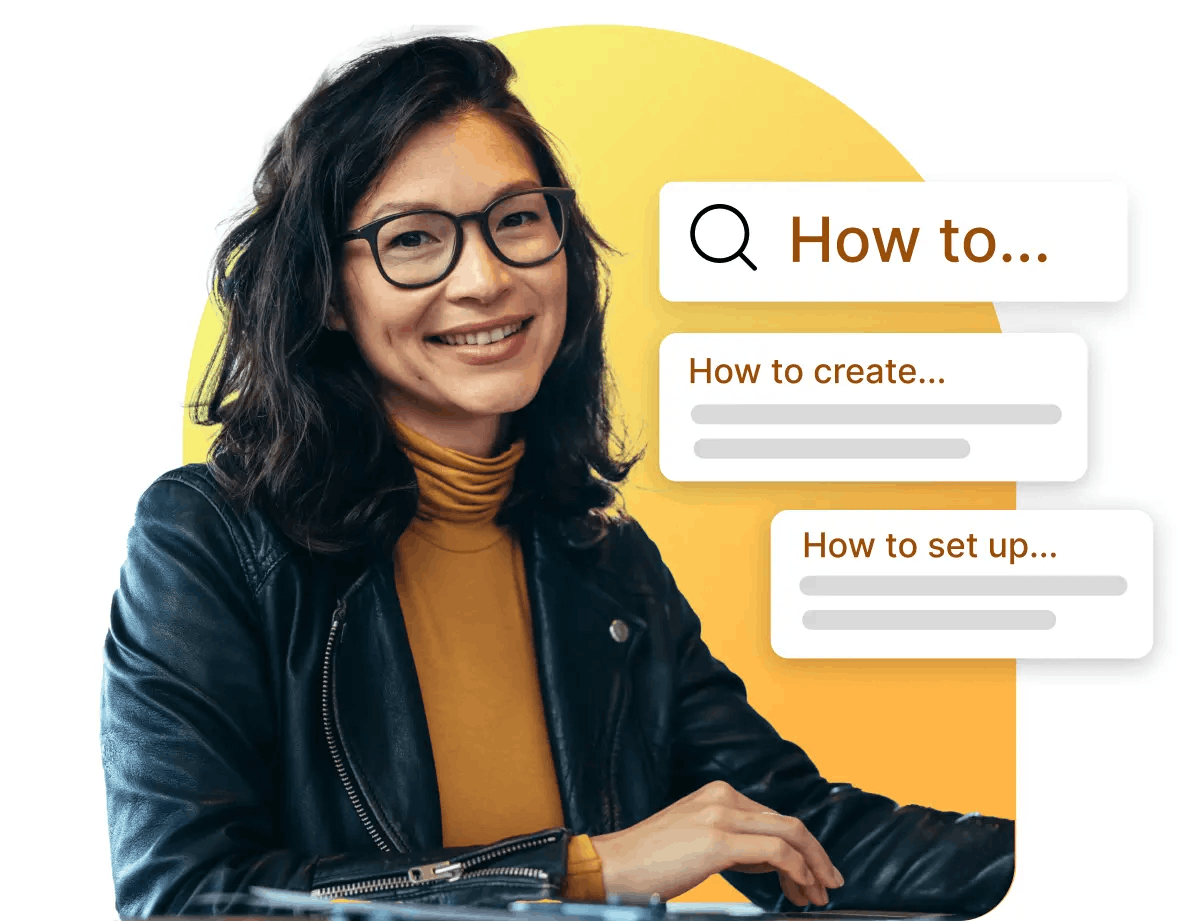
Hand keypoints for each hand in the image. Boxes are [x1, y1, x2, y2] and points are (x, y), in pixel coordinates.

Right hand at [589, 781, 843, 905]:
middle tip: (829, 883)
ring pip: (790, 834)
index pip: (774, 818)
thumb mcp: (696, 841)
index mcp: (717, 793)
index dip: (802, 848)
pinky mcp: (718, 840)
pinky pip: (776, 852)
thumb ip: (733, 842)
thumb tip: (770, 861)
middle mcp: (723, 797)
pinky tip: (800, 889)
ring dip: (813, 866)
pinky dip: (798, 871)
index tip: (813, 874)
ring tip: (818, 893)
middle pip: (789, 823)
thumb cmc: (648, 862)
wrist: (610, 866)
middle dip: (817, 856)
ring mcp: (721, 816)